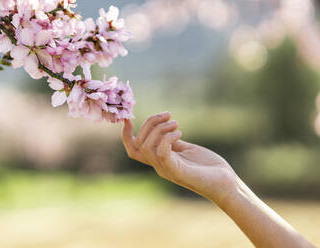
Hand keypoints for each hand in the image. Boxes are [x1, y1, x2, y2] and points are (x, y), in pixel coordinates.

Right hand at [122, 112, 237, 204]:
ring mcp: (167, 169)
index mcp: (159, 160)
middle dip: (149, 123)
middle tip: (167, 114)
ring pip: (147, 146)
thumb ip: (173, 141)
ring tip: (176, 123)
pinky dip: (167, 138)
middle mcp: (159, 165)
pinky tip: (180, 132)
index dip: (126, 134)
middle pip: (139, 143)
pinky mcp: (177, 171)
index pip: (133, 149)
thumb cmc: (209, 167)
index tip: (128, 118)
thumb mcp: (187, 149)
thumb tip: (164, 128)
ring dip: (159, 129)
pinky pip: (161, 153)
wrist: (227, 184)